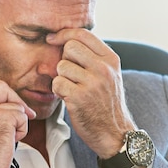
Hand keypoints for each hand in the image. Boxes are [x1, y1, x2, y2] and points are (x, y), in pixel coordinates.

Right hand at [0, 44, 35, 167]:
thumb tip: (22, 112)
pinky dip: (22, 130)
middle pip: (1, 87)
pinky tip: (9, 142)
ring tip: (7, 141)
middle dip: (14, 102)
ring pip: (15, 105)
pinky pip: (22, 116)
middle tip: (17, 123)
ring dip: (19, 124)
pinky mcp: (0, 117)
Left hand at [46, 30, 136, 160]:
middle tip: (69, 74)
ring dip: (61, 78)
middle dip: (64, 60)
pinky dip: (58, 91)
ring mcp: (92, 83)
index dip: (64, 34)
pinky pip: (57, 83)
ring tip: (72, 89)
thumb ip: (92, 57)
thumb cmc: (106, 103)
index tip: (53, 39)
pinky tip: (68, 98)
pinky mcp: (79, 97)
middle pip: (69, 47)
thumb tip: (64, 40)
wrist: (114, 133)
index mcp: (111, 59)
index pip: (83, 34)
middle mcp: (104, 69)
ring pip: (61, 66)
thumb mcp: (109, 75)